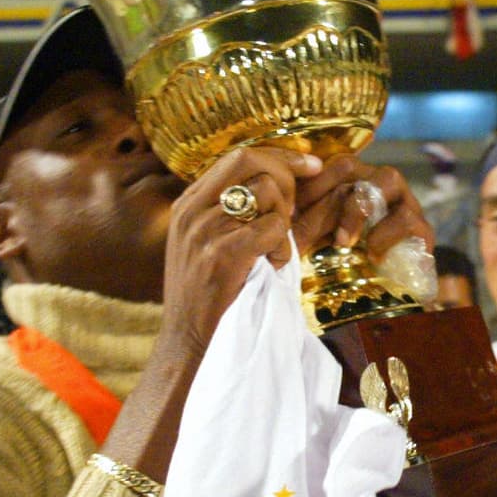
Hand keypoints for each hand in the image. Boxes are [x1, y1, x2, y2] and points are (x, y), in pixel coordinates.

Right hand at [158, 144, 320, 360]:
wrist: (186, 340)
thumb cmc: (206, 294)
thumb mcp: (204, 242)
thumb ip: (229, 211)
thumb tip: (277, 181)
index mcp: (188, 203)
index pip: (238, 155)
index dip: (281, 155)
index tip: (310, 165)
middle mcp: (192, 210)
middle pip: (252, 161)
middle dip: (286, 179)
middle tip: (291, 213)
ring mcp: (204, 230)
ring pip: (267, 193)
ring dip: (283, 221)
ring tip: (273, 250)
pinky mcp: (221, 255)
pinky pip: (272, 228)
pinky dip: (282, 248)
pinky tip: (272, 266)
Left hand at [291, 155, 432, 261]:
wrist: (385, 296)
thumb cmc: (343, 260)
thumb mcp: (317, 239)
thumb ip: (303, 224)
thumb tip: (281, 218)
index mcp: (352, 178)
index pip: (331, 162)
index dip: (311, 184)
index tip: (289, 215)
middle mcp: (378, 181)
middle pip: (352, 168)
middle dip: (325, 202)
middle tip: (307, 236)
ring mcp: (404, 201)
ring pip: (388, 178)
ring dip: (358, 209)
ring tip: (342, 241)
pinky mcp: (422, 228)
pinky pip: (407, 217)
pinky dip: (385, 234)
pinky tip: (371, 253)